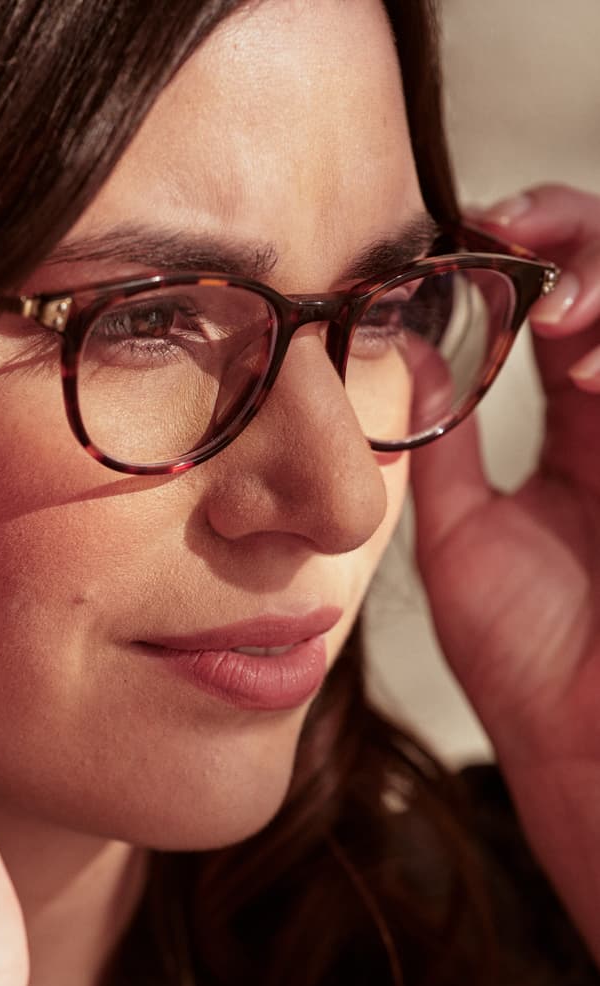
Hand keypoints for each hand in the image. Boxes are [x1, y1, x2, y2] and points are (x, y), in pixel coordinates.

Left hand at [409, 183, 599, 775]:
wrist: (584, 756)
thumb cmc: (533, 664)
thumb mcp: (465, 539)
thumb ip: (445, 447)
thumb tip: (404, 354)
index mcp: (579, 434)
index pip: (565, 304)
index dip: (528, 250)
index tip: (467, 232)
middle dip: (576, 237)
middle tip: (515, 230)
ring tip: (557, 308)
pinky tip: (590, 371)